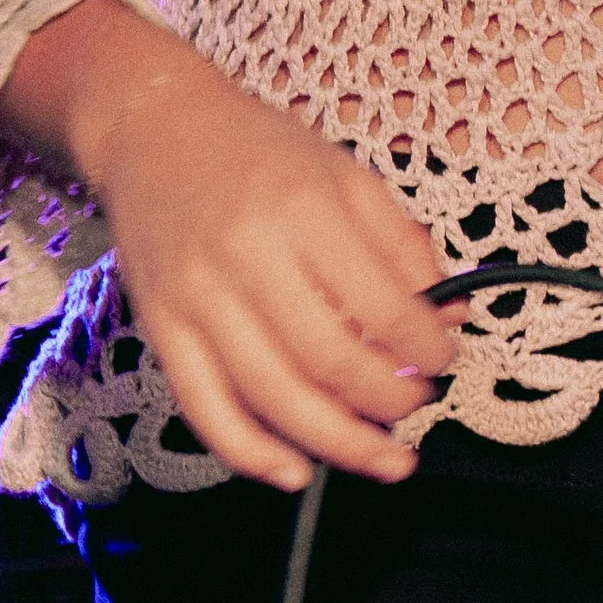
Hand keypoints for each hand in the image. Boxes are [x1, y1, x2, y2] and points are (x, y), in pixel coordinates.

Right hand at [0, 0, 462, 491]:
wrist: (153, 130)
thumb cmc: (257, 151)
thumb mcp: (345, 173)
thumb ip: (402, 244)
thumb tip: (449, 318)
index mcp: (302, 208)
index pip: (380, 304)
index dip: (424, 349)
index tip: (443, 359)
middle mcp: (246, 255)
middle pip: (330, 362)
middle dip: (390, 403)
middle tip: (418, 408)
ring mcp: (197, 298)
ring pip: (273, 398)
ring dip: (339, 444)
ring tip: (383, 458)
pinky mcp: (161, 329)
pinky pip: (207, 411)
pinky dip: (253, 455)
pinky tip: (296, 471)